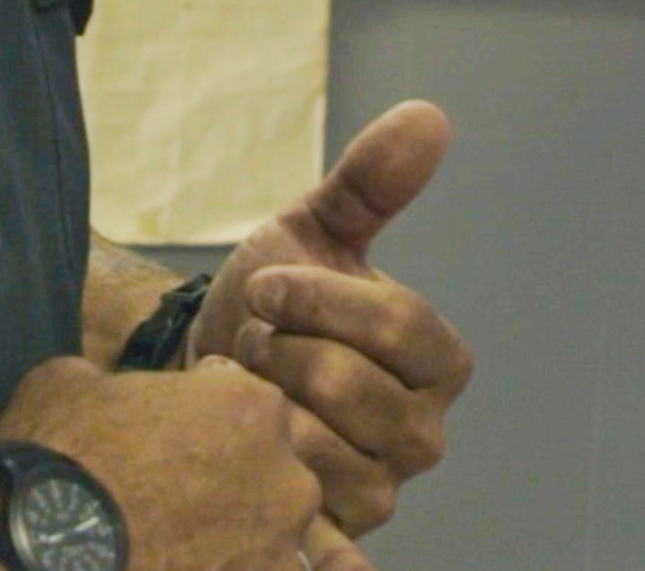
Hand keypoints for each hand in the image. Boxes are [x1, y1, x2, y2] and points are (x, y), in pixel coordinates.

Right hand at [0, 354, 317, 570]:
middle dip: (235, 478)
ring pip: (272, 537)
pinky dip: (228, 568)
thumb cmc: (56, 454)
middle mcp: (284, 479)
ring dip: (240, 536)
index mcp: (251, 407)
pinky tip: (185, 563)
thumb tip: (108, 390)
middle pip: (273, 472)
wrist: (34, 545)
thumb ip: (118, 381)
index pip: (247, 401)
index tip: (171, 430)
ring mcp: (275, 549)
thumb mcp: (74, 380)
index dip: (207, 412)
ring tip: (180, 540)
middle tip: (175, 494)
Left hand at [193, 101, 476, 539]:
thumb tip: (428, 116)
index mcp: (438, 360)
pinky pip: (298, 508)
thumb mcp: (309, 233)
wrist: (206, 374)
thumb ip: (368, 183)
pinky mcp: (335, 532)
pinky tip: (236, 442)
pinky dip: (257, 471)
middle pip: (355, 389)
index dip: (323, 301)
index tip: (266, 286)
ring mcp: (382, 489)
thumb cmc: (271, 302)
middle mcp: (425, 434)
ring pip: (317, 449)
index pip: (401, 328)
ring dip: (257, 406)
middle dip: (282, 353)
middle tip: (250, 340)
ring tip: (239, 384)